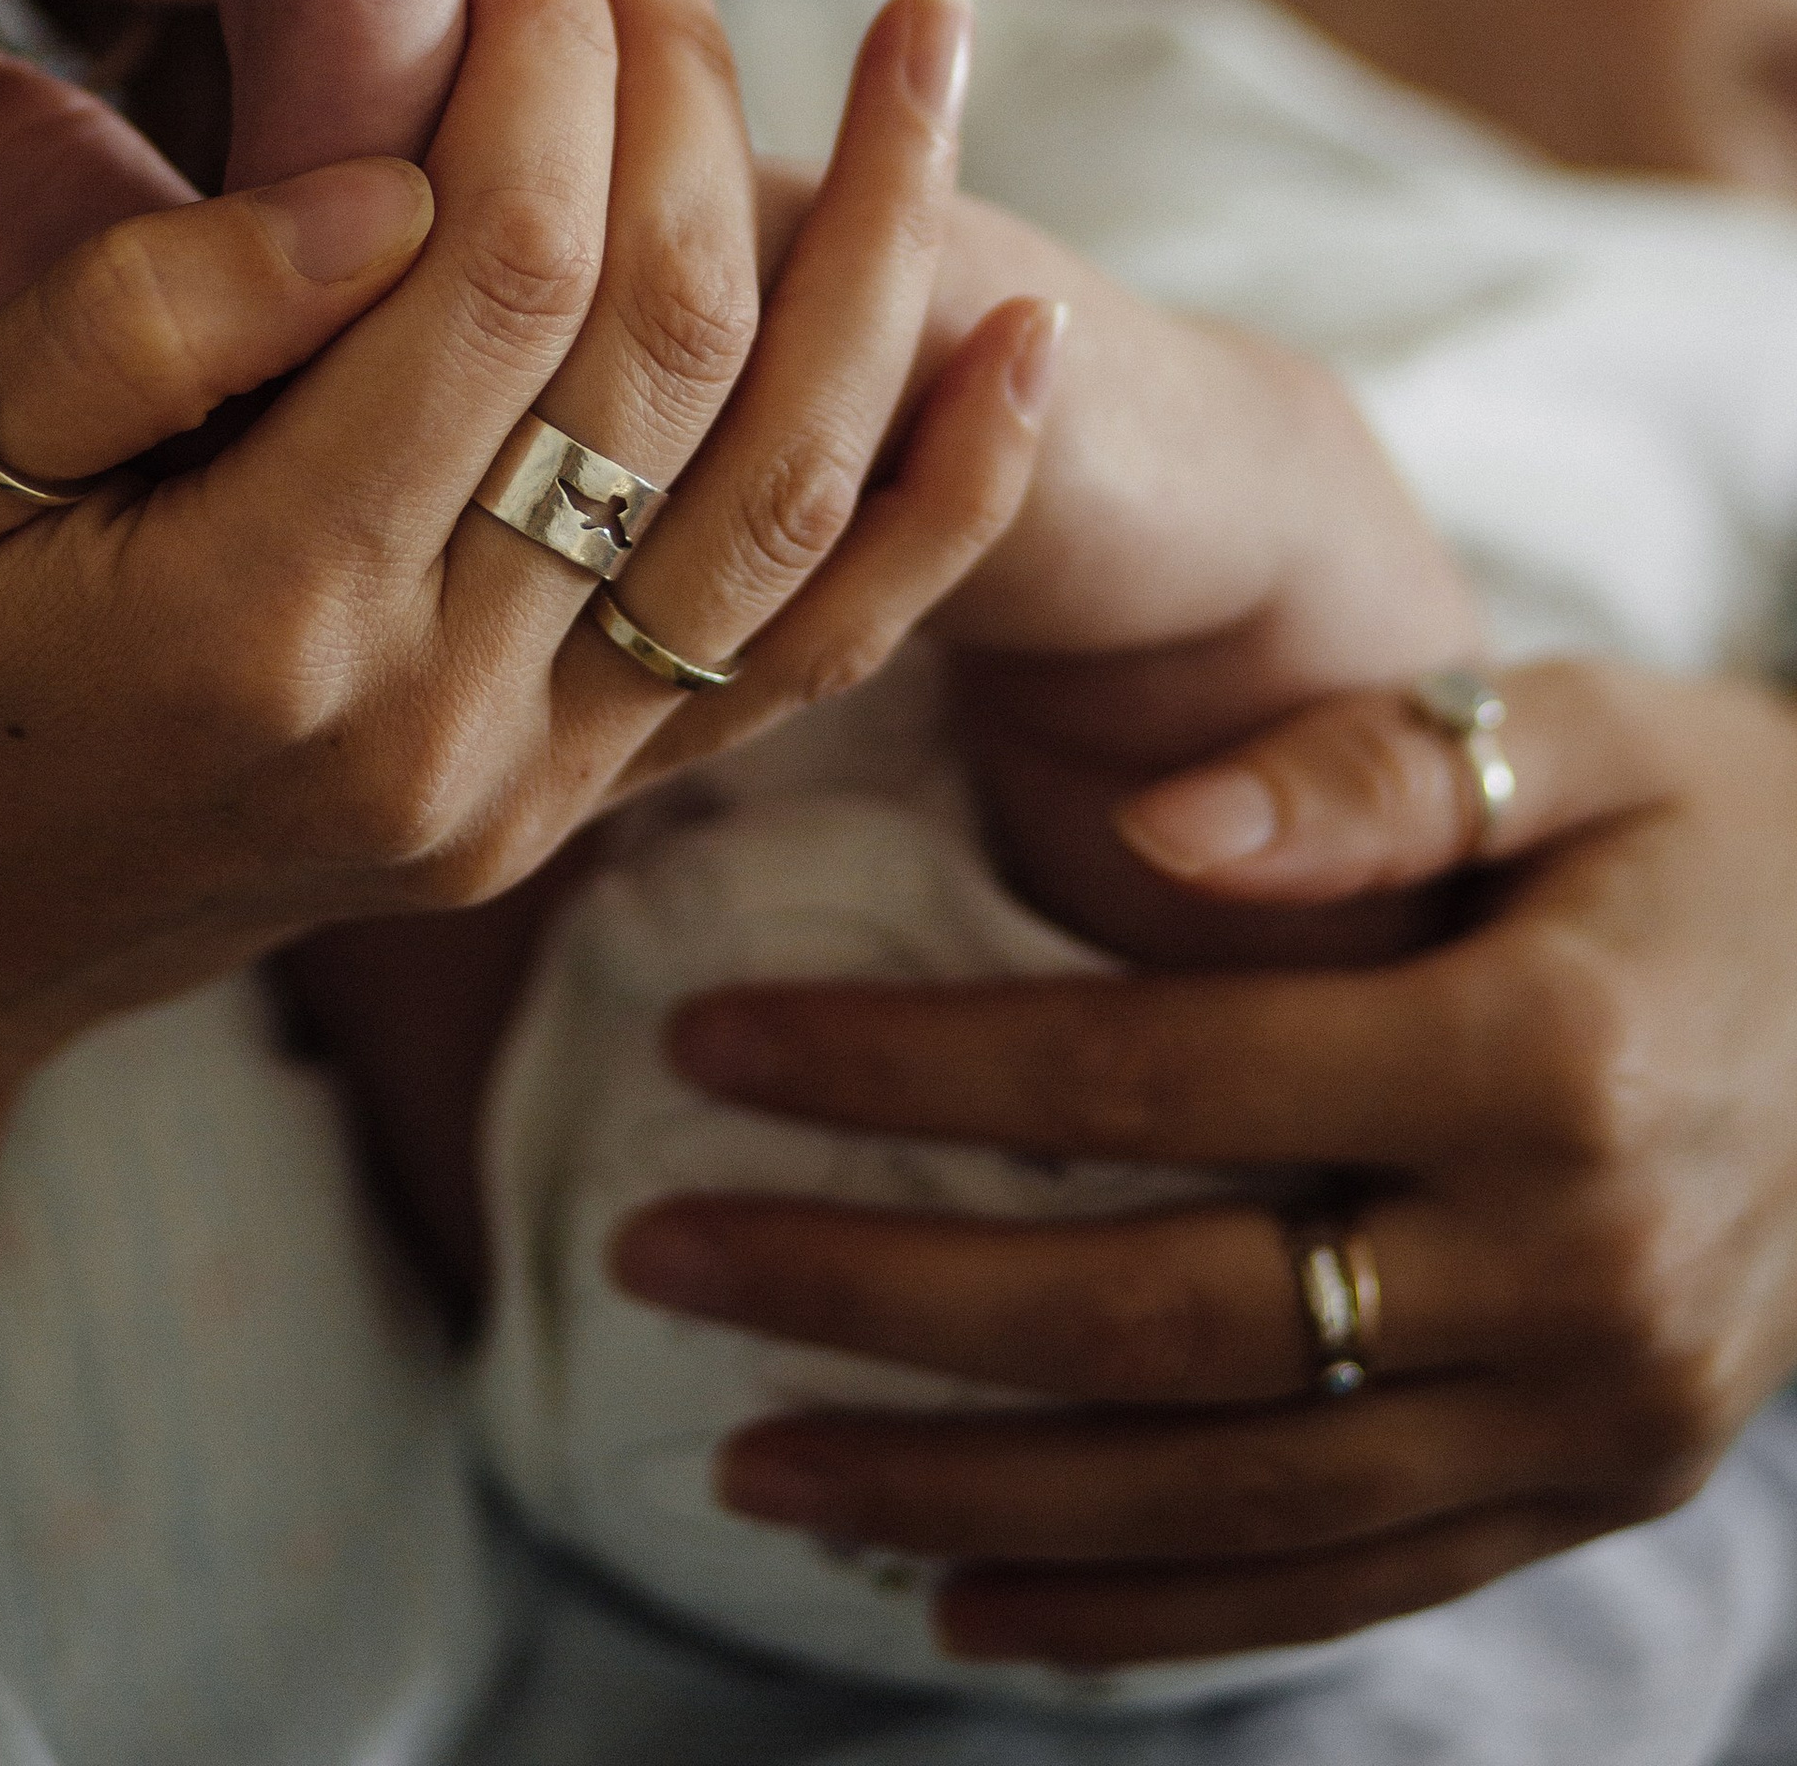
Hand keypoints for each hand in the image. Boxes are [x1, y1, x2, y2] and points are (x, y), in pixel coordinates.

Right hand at [0, 0, 1044, 1122]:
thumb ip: (145, 319)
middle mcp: (442, 728)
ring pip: (789, 495)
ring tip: (946, 41)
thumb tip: (389, 186)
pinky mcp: (568, 813)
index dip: (539, 60)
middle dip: (683, 91)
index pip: (492, 277)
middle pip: (663, 353)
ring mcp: (528, 791)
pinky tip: (1027, 345)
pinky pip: (803, 655)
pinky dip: (938, 505)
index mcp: (266, 622)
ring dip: (888, 249)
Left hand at [612, 660, 1796, 1666]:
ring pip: (1222, 1495)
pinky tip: (961, 1601)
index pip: (1156, 1082)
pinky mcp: (1594, 1496)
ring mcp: (1589, 1418)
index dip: (912, 1071)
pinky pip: (1338, 1586)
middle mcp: (1571, 1272)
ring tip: (745, 1458)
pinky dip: (1142, 1612)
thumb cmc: (1721, 825)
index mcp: (1546, 1056)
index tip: (704, 1045)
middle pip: (1158, 1320)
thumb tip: (1155, 820)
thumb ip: (1372, 772)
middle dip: (879, 1297)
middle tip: (655, 1255)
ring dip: (964, 1490)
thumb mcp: (1581, 733)